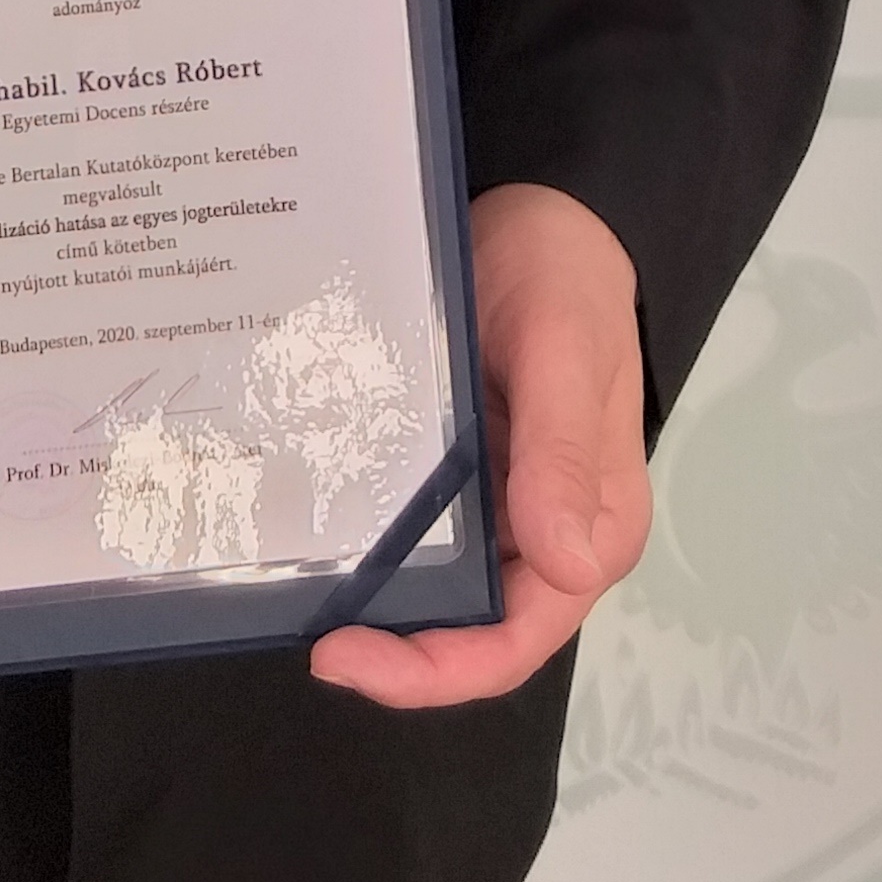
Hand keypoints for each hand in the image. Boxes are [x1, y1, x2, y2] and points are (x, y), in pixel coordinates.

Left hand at [309, 179, 648, 708]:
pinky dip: (368, 538)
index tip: (347, 658)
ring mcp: (498, 505)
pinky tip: (307, 522)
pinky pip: (414, 526)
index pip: (514, 637)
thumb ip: (562, 454)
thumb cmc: (567, 276)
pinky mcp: (460, 469)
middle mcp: (545, 532)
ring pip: (434, 585)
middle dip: (389, 646)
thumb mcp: (564, 350)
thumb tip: (568, 566)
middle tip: (303, 626)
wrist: (546, 212)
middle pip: (467, 627)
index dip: (435, 670)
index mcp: (591, 528)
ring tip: (289, 580)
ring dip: (371, 597)